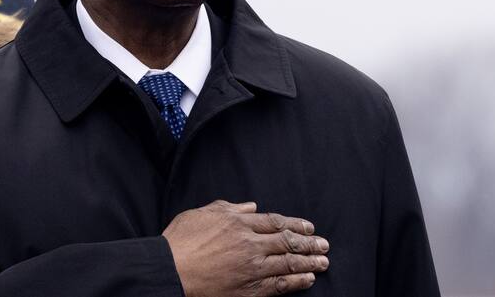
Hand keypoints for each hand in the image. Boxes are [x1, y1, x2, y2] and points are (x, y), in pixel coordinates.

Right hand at [163, 200, 329, 296]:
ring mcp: (251, 268)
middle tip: (324, 244)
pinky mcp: (249, 289)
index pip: (275, 222)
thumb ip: (229, 208)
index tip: (309, 227)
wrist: (171, 271)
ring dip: (309, 262)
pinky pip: (279, 285)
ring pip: (288, 263)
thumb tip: (251, 207)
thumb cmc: (181, 240)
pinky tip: (307, 279)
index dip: (295, 224)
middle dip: (309, 243)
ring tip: (323, 262)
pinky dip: (296, 282)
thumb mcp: (202, 214)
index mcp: (239, 223)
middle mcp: (250, 244)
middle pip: (288, 241)